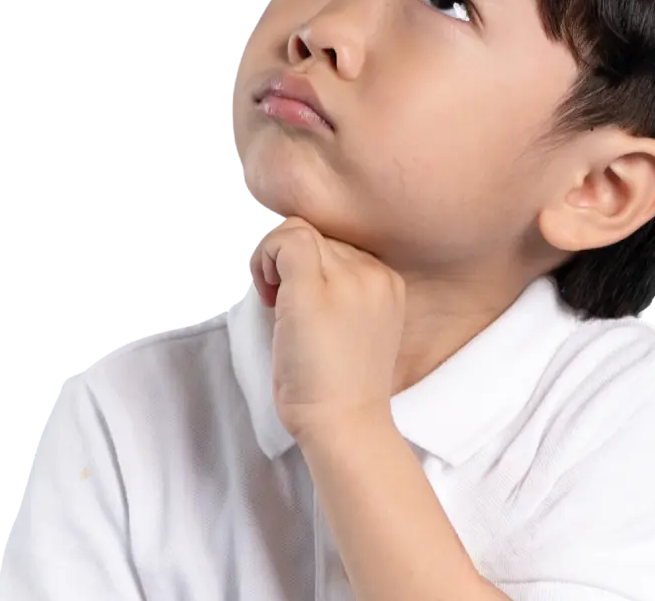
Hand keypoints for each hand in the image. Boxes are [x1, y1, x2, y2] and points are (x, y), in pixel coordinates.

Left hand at [249, 217, 405, 444]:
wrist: (345, 423)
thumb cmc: (340, 385)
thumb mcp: (357, 326)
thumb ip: (343, 291)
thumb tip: (298, 265)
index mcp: (387, 282)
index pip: (340, 245)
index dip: (311, 266)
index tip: (300, 302)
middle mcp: (374, 273)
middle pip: (319, 236)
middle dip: (291, 262)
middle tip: (280, 305)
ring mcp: (347, 279)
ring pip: (299, 230)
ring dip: (276, 260)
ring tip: (275, 302)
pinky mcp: (314, 288)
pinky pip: (287, 238)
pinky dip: (267, 256)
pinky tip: (268, 293)